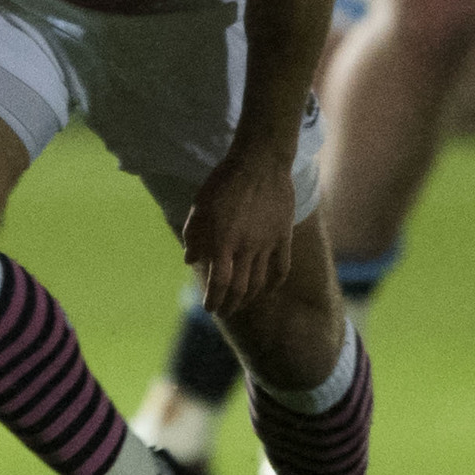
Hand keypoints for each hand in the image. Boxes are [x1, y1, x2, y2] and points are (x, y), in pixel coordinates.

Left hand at [178, 144, 295, 317]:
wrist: (260, 163)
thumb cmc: (224, 182)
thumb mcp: (200, 205)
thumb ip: (194, 235)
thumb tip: (191, 260)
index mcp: (223, 240)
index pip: (219, 282)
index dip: (214, 299)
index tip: (209, 308)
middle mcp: (246, 247)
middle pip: (240, 288)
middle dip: (230, 305)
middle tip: (222, 312)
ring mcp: (268, 244)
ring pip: (260, 282)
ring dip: (249, 298)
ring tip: (240, 305)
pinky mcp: (283, 237)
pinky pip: (281, 268)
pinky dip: (274, 283)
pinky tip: (268, 290)